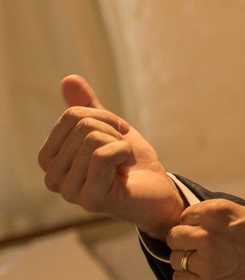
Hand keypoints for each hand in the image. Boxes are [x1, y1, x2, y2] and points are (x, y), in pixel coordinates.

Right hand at [37, 75, 182, 238]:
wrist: (158, 192)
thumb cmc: (131, 162)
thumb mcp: (109, 128)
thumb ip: (87, 108)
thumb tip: (68, 79)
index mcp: (51, 159)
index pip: (72, 116)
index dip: (104, 118)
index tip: (117, 135)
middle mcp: (52, 178)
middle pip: (83, 126)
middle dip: (114, 131)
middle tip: (123, 152)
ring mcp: (69, 192)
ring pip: (93, 139)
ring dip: (121, 145)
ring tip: (124, 163)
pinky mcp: (90, 200)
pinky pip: (103, 155)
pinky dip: (125, 153)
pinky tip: (127, 170)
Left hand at [167, 199, 244, 279]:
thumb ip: (229, 219)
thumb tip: (213, 225)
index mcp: (221, 212)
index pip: (186, 215)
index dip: (193, 224)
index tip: (202, 231)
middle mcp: (208, 235)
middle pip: (175, 237)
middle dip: (185, 242)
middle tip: (201, 249)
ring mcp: (207, 262)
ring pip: (176, 259)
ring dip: (186, 261)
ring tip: (205, 265)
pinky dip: (187, 278)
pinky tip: (204, 278)